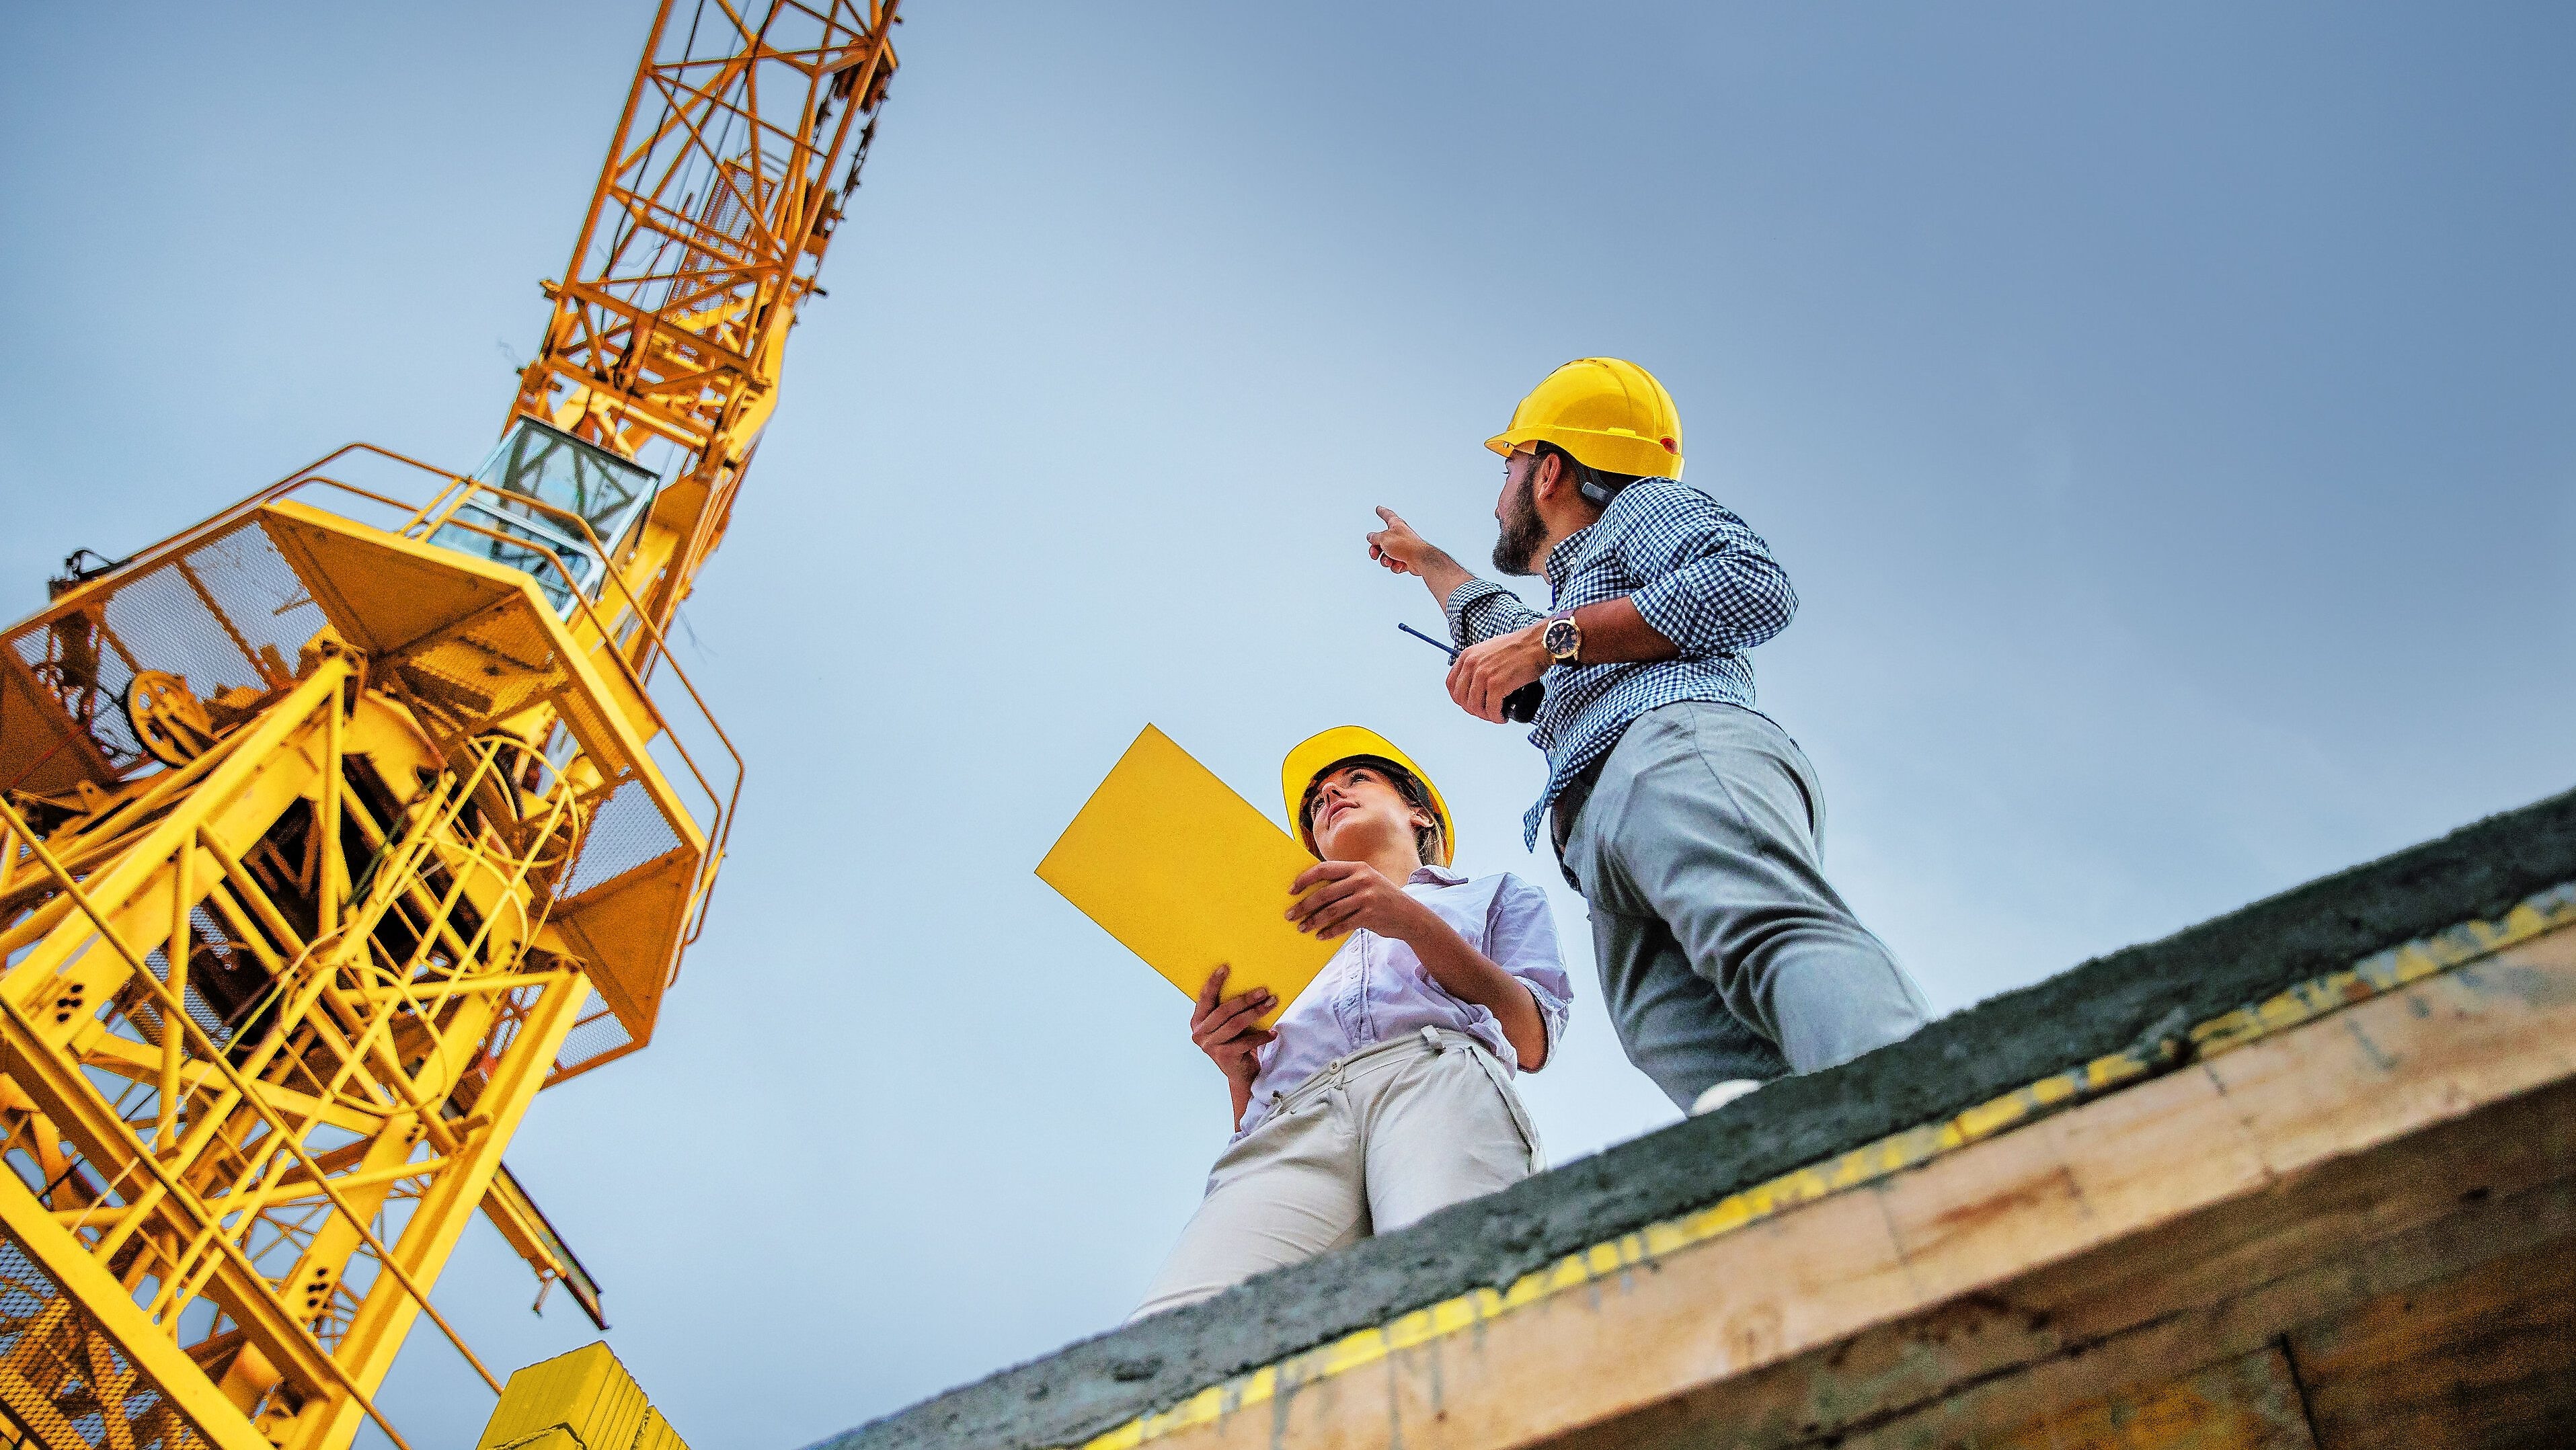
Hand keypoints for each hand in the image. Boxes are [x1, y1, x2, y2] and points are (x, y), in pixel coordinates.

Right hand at [1191, 965, 1274, 1083]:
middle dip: (1245, 999)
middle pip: (1224, 1011)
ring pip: (1235, 1024)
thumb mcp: (1228, 1025)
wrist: (1241, 1074)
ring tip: (1271, 1004)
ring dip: (1256, 1013)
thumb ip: (1229, 1010)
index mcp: (1198, 1021)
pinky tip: (1272, 1033)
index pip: (1205, 998)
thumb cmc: (1236, 1043)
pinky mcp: (1224, 1056)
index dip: (1214, 982)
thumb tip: (1250, 985)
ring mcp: (1210, 1046)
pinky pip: (1245, 1042)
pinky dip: (1261, 1036)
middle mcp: (1200, 1033)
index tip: (1225, 968)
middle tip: (1263, 991)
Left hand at [1287, 860, 1430, 942]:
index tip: (1291, 891)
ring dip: (1313, 921)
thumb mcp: (1366, 883)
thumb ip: (1344, 883)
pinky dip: (1329, 932)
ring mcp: (1367, 896)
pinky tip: (1320, 936)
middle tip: (1289, 915)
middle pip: (1324, 892)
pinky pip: (1343, 924)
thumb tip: (1310, 893)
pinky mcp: (1371, 914)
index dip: (1304, 879)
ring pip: (1332, 910)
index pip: (1324, 869)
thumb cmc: (1381, 899)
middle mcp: (1362, 879)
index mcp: (1357, 867)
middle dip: (1304, 905)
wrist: (1410, 916)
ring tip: (1302, 928)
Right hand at [1366, 507, 1442, 576]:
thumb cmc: (1405, 545)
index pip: (1387, 515)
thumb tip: (1370, 536)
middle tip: (1374, 554)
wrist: (1420, 560)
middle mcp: (1400, 535)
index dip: (1382, 512)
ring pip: (1386, 555)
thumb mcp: (1384, 538)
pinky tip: (1400, 565)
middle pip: (1382, 541)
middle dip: (1375, 550)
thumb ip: (1375, 537)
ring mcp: (1403, 548)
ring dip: (1385, 560)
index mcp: (1396, 525)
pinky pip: (1395, 563)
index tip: (1378, 508)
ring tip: (1389, 561)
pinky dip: (1395, 566)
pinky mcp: (1406, 559)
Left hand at [1447, 624, 1548, 722]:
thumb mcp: (1488, 649)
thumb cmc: (1518, 646)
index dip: (1460, 698)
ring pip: (1474, 706)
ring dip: (1485, 715)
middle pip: (1461, 698)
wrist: (1536, 644)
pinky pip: (1491, 709)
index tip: (1469, 703)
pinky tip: (1502, 717)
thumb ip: (1479, 662)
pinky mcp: (1497, 684)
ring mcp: (1483, 675)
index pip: (1451, 684)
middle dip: (1472, 709)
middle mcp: (1472, 665)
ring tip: (1495, 715)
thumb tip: (1476, 683)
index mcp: (1467, 656)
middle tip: (1485, 712)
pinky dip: (1496, 717)